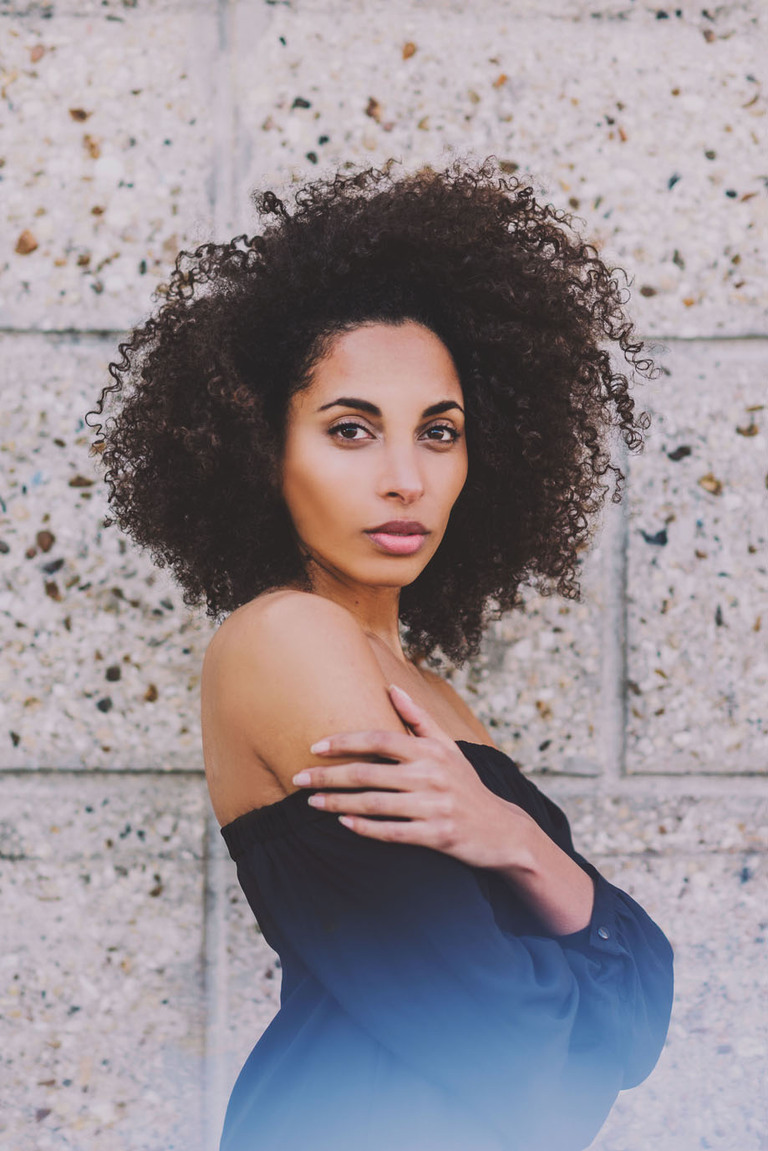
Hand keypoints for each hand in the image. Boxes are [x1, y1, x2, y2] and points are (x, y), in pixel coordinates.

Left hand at [291, 683, 537, 870]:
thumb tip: (390, 688)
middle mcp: (432, 776)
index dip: (345, 742)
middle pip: (368, 773)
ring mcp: (434, 807)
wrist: (501, 830)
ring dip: (338, 803)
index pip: (379, 740)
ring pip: (374, 804)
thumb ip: (418, 719)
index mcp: (431, 750)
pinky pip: (392, 832)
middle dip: (328, 775)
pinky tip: (344, 823)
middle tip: (298, 779)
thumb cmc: (466, 784)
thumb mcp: (449, 747)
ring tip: (312, 803)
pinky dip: (365, 828)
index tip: (315, 747)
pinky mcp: (437, 835)